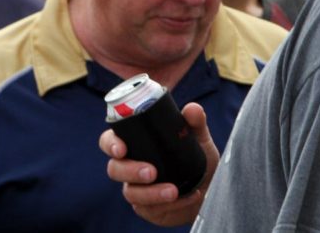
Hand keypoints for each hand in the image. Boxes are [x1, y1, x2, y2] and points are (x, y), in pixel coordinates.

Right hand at [99, 102, 219, 226]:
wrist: (209, 189)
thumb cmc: (197, 160)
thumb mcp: (198, 139)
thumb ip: (195, 123)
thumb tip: (192, 109)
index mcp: (136, 145)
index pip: (111, 141)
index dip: (110, 144)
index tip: (121, 148)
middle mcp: (131, 167)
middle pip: (115, 169)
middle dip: (130, 171)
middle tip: (151, 172)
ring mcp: (137, 189)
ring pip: (130, 193)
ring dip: (150, 192)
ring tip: (173, 191)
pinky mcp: (148, 208)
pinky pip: (150, 209)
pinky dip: (167, 204)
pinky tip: (184, 197)